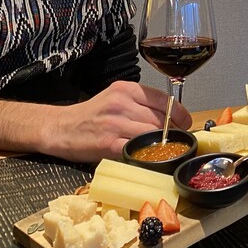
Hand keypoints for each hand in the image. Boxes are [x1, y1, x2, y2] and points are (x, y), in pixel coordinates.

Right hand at [47, 81, 192, 161]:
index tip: (186, 123)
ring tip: (166, 151)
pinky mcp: (108, 143)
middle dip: (173, 132)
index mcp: (126, 89)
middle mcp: (121, 103)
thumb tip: (169, 118)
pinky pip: (135, 150)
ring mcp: (114, 123)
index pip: (163, 99)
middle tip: (178, 141)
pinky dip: (145, 156)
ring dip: (161, 145)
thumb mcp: (115, 99)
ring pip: (150, 134)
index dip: (179, 113)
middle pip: (159, 119)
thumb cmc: (91, 115)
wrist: (61, 127)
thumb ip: (139, 104)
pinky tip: (148, 159)